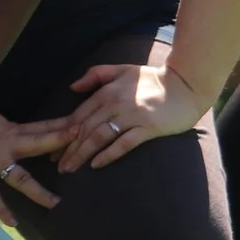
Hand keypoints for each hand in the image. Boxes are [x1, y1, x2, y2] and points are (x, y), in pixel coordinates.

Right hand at [0, 100, 72, 224]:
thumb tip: (7, 129)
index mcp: (6, 127)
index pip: (40, 127)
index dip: (61, 127)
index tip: (81, 126)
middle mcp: (4, 143)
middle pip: (39, 144)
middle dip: (61, 145)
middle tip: (84, 151)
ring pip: (20, 177)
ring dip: (37, 191)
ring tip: (55, 203)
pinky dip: (1, 209)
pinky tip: (13, 223)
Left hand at [55, 61, 209, 172]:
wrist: (187, 84)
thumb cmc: (154, 79)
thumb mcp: (122, 70)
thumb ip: (96, 75)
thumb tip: (73, 88)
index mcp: (107, 91)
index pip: (79, 115)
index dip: (63, 133)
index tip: (52, 148)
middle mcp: (115, 103)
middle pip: (85, 129)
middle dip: (68, 148)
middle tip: (56, 165)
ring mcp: (132, 115)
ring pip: (100, 137)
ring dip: (82, 154)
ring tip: (70, 169)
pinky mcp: (148, 127)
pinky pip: (124, 143)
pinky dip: (108, 154)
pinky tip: (96, 165)